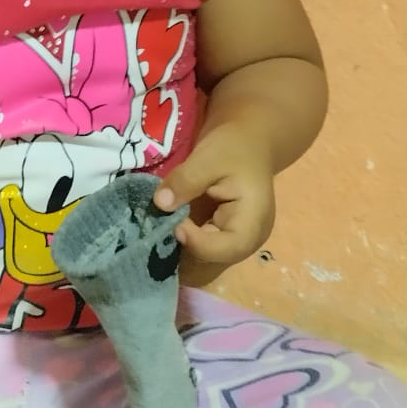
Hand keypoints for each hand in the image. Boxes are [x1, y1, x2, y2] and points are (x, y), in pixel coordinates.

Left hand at [152, 122, 275, 282]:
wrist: (247, 144)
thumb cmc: (234, 148)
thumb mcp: (210, 156)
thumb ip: (186, 180)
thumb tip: (159, 204)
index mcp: (253, 223)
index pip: (224, 249)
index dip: (195, 242)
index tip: (174, 222)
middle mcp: (246, 242)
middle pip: (211, 262)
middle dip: (181, 250)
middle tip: (155, 230)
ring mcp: (231, 244)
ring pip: (200, 263)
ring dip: (175, 251)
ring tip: (153, 232)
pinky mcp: (217, 240)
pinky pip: (196, 253)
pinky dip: (177, 245)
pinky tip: (159, 230)